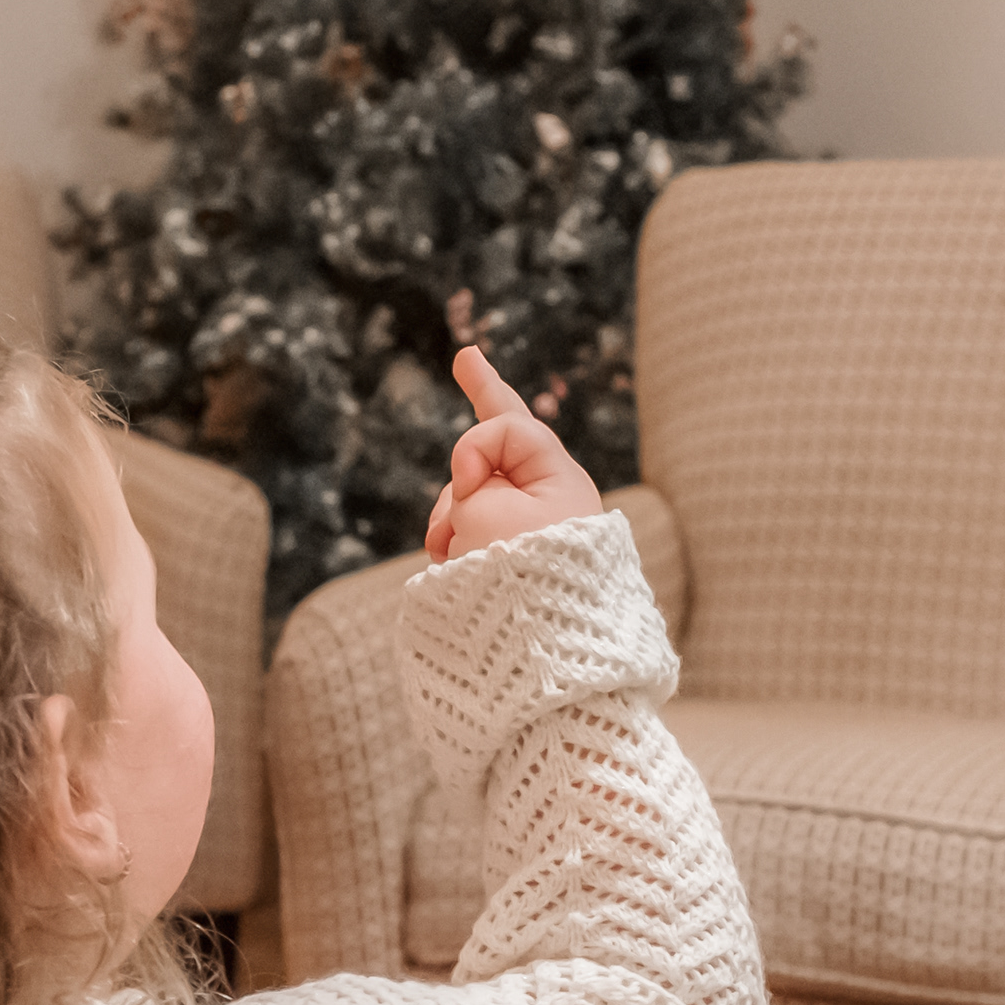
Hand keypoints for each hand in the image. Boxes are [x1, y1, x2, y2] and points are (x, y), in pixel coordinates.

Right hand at [423, 344, 604, 561]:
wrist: (541, 645)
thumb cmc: (519, 569)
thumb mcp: (488, 509)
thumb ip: (472, 479)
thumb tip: (470, 498)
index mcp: (558, 479)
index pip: (511, 423)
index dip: (476, 428)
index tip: (463, 456)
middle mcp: (548, 500)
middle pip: (498, 447)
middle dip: (477, 419)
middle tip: (468, 359)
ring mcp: (528, 530)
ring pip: (470, 498)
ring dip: (448, 518)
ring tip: (447, 551)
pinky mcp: (509, 560)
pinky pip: (470, 532)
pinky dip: (453, 542)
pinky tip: (446, 560)